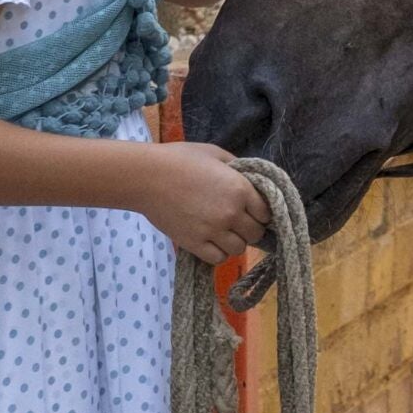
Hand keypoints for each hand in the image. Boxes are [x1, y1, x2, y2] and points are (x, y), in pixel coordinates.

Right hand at [130, 144, 270, 264]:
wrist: (146, 176)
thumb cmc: (180, 159)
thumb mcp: (214, 153)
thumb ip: (237, 166)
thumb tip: (251, 179)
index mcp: (240, 189)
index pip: (266, 213)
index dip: (260, 213)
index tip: (251, 211)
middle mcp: (231, 213)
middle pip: (255, 234)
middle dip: (249, 228)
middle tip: (237, 222)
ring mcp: (213, 230)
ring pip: (239, 249)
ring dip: (234, 242)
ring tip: (222, 232)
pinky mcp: (195, 243)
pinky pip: (218, 258)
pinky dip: (218, 252)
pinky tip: (211, 241)